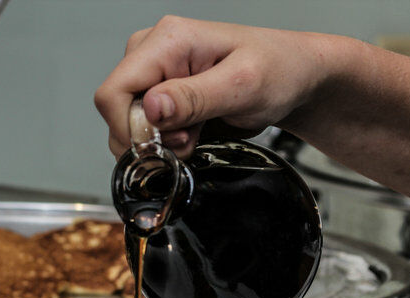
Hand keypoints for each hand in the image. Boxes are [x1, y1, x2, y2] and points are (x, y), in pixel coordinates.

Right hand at [93, 16, 340, 157]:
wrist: (295, 77)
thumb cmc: (279, 70)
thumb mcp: (242, 86)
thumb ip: (194, 98)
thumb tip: (151, 108)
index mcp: (168, 40)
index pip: (113, 92)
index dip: (129, 129)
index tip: (161, 146)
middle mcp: (153, 52)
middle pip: (118, 111)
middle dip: (149, 139)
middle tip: (189, 140)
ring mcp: (155, 73)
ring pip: (129, 124)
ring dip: (160, 143)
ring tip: (196, 134)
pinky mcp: (162, 92)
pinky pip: (146, 128)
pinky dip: (167, 142)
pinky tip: (194, 133)